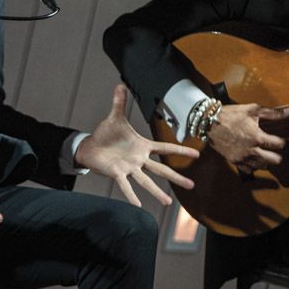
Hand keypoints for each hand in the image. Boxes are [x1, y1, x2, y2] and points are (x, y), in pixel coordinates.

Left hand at [74, 84, 199, 206]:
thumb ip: (119, 102)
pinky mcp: (117, 173)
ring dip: (157, 192)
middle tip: (192, 185)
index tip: (197, 154)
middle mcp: (139, 159)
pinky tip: (138, 205)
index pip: (165, 149)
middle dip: (176, 177)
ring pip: (146, 181)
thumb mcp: (115, 117)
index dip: (180, 150)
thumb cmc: (106, 134)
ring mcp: (129, 167)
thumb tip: (120, 84)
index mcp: (142, 146)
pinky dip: (130, 195)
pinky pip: (125, 185)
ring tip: (168, 203)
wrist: (90, 146)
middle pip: (161, 170)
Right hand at [206, 103, 285, 173]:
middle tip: (278, 148)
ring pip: (264, 166)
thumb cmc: (231, 115)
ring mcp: (243, 158)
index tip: (285, 140)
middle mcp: (251, 150)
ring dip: (268, 159)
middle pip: (275, 160)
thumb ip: (273, 113)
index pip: (280, 145)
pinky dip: (255, 165)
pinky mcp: (235, 162)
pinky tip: (255, 156)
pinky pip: (251, 170)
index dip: (285, 142)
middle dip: (279, 154)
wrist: (209, 123)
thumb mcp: (253, 110)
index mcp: (257, 137)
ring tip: (266, 151)